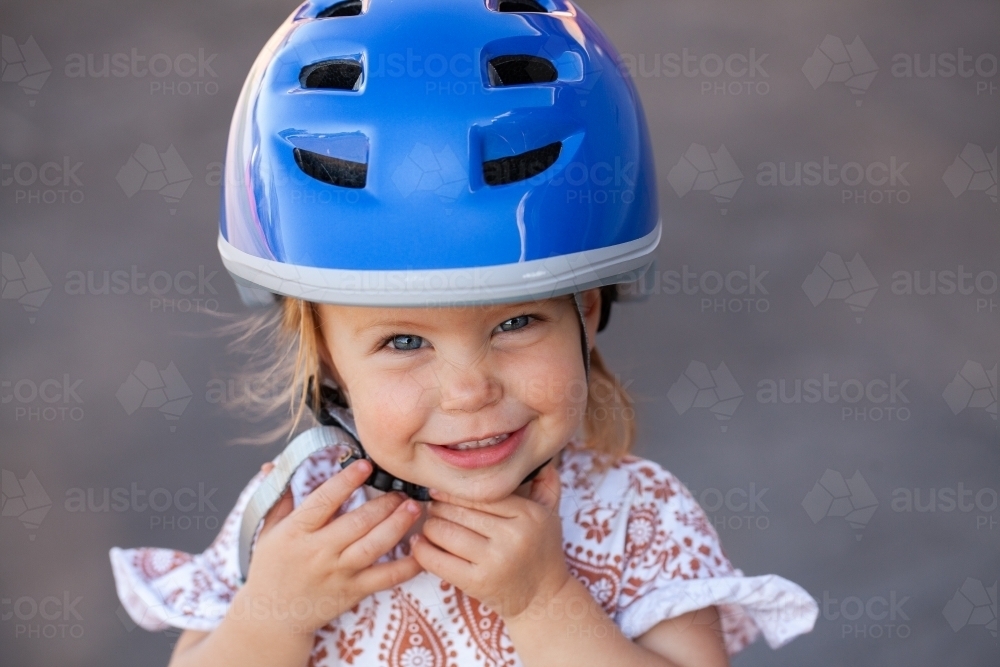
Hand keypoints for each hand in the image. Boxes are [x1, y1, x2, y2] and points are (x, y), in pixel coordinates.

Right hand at [238, 459, 423, 633]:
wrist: (272, 617)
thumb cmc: (271, 568)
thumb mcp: (267, 531)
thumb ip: (277, 498)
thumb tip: (273, 465)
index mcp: (296, 532)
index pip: (324, 501)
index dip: (346, 481)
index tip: (365, 466)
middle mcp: (318, 551)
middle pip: (357, 522)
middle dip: (383, 503)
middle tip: (401, 490)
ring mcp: (338, 573)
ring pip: (373, 546)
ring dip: (397, 526)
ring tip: (414, 509)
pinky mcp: (353, 591)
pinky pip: (385, 578)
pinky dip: (407, 566)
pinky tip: (421, 551)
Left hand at [410, 461, 568, 619]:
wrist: (545, 599)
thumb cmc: (542, 552)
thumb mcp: (550, 516)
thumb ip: (547, 485)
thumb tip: (544, 458)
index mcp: (528, 515)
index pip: (481, 494)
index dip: (455, 490)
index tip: (440, 489)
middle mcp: (513, 536)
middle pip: (459, 511)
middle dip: (439, 507)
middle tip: (432, 506)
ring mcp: (495, 561)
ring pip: (445, 532)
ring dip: (429, 526)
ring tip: (428, 524)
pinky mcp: (477, 583)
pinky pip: (438, 560)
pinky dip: (422, 550)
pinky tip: (418, 543)